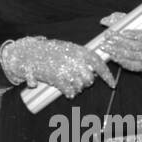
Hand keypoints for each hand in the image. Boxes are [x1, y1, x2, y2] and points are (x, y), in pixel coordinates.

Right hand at [0, 36, 115, 97]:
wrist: (28, 53)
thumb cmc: (49, 51)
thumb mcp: (66, 49)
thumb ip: (79, 58)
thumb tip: (93, 70)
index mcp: (78, 50)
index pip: (98, 63)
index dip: (107, 75)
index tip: (112, 85)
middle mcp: (75, 59)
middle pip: (89, 78)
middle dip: (86, 83)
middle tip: (78, 81)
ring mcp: (66, 69)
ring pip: (80, 86)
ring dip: (77, 88)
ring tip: (69, 84)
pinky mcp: (57, 79)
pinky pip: (70, 91)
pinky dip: (70, 93)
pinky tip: (67, 92)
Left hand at [98, 13, 141, 72]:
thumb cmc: (139, 35)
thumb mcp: (132, 24)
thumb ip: (120, 20)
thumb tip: (104, 20)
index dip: (132, 34)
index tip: (121, 32)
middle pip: (135, 46)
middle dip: (120, 41)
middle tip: (108, 38)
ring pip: (131, 55)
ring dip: (117, 50)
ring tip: (106, 47)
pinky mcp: (141, 67)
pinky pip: (130, 64)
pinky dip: (120, 59)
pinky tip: (112, 55)